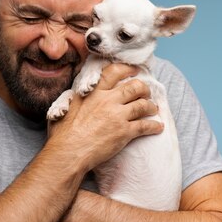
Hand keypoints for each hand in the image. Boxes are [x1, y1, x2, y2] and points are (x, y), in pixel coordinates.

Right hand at [46, 63, 162, 169]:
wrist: (68, 152)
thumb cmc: (63, 133)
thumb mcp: (67, 106)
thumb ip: (77, 97)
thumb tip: (78, 94)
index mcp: (94, 92)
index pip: (114, 72)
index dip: (128, 69)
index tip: (134, 70)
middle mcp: (108, 100)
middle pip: (135, 87)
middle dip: (144, 88)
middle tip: (146, 92)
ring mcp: (118, 115)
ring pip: (143, 104)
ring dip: (151, 106)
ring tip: (153, 109)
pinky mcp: (125, 132)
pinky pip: (145, 125)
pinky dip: (154, 126)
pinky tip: (158, 127)